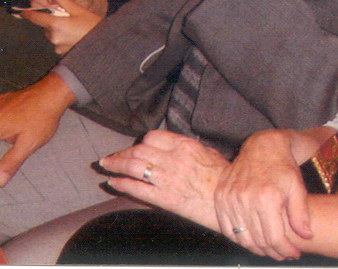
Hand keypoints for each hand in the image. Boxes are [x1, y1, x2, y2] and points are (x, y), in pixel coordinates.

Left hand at [18, 0, 105, 53]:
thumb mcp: (78, 9)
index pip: (35, 18)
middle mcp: (54, 37)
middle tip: (66, 17)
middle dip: (52, 20)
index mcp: (56, 25)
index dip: (28, 14)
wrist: (105, 42)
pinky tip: (75, 36)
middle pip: (45, 25)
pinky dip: (63, 38)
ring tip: (74, 27)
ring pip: (51, 34)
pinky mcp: (61, 53)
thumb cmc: (93, 25)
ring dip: (57, 29)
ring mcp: (57, 46)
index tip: (22, 11)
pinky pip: (57, 42)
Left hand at [98, 130, 227, 232]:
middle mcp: (173, 159)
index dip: (140, 142)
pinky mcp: (165, 198)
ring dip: (116, 165)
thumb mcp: (208, 153)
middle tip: (112, 157)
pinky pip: (138, 189)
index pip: (153, 137)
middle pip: (139, 151)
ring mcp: (167, 178)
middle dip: (122, 153)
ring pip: (134, 167)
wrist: (231, 199)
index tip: (134, 147)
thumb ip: (188, 148)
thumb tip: (176, 147)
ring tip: (105, 166)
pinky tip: (113, 182)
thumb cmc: (225, 177)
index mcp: (184, 146)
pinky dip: (122, 184)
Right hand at [213, 130, 312, 259]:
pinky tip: (253, 239)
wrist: (261, 146)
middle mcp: (245, 199)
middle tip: (283, 253)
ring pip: (242, 238)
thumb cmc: (282, 166)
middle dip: (274, 252)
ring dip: (257, 249)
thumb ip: (301, 215)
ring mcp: (230, 199)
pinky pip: (228, 228)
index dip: (286, 250)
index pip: (275, 237)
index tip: (294, 253)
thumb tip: (306, 236)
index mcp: (266, 198)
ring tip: (270, 249)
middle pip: (259, 241)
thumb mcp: (298, 187)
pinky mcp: (221, 197)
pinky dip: (240, 239)